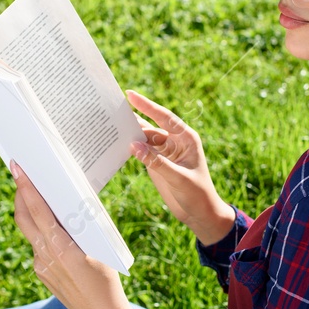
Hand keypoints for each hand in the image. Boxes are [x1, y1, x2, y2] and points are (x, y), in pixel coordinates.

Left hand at [9, 160, 133, 308]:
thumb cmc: (106, 281)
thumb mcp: (98, 249)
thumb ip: (80, 228)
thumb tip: (69, 206)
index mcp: (60, 247)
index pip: (38, 210)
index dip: (26, 187)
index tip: (17, 168)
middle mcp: (45, 256)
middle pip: (23, 218)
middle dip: (20, 195)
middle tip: (20, 176)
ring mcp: (40, 266)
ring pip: (29, 232)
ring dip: (29, 214)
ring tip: (35, 197)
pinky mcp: (41, 273)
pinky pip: (37, 246)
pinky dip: (40, 233)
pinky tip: (51, 228)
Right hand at [125, 90, 234, 245]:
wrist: (199, 213)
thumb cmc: (198, 193)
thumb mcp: (178, 178)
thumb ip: (156, 162)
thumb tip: (133, 145)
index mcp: (186, 138)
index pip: (164, 117)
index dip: (147, 106)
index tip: (130, 95)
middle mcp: (174, 141)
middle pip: (151, 126)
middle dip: (133, 118)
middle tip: (112, 107)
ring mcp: (164, 152)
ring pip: (144, 138)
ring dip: (129, 133)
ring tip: (108, 124)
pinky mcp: (156, 163)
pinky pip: (141, 152)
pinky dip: (129, 147)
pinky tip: (115, 143)